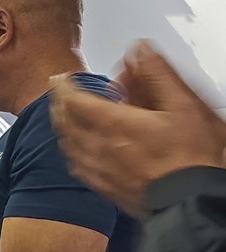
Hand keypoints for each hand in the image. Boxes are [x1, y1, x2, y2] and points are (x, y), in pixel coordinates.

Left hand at [52, 40, 225, 216]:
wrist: (192, 202)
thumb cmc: (192, 156)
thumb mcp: (183, 105)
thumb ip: (158, 74)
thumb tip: (139, 50)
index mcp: (114, 124)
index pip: (74, 101)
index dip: (63, 87)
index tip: (59, 79)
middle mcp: (99, 148)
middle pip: (65, 123)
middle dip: (59, 105)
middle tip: (59, 95)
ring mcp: (99, 170)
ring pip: (68, 145)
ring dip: (64, 128)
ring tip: (65, 118)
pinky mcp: (105, 189)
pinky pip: (78, 167)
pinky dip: (72, 152)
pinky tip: (77, 151)